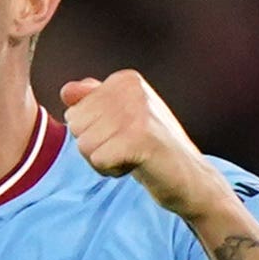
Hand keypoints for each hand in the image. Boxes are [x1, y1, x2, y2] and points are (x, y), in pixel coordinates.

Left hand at [59, 71, 220, 219]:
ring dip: (104, 160)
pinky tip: (137, 166)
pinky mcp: (139, 137)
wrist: (192, 180)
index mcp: (125, 80)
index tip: (124, 137)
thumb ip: (94, 101)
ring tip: (134, 157)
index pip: (74, 110)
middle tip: (128, 150)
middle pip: (75, 126)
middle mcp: (131, 88)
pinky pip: (97, 159)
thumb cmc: (155, 151)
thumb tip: (66, 91)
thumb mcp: (122, 119)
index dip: (94, 133)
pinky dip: (112, 171)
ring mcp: (136, 111)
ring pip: (84, 144)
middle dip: (96, 147)